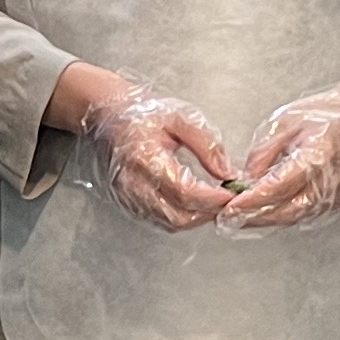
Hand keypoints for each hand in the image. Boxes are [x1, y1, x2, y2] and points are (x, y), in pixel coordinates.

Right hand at [73, 84, 240, 231]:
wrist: (107, 118)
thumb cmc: (143, 114)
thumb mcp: (180, 117)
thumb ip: (206, 145)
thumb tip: (228, 173)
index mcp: (145, 159)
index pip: (184, 191)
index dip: (212, 198)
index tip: (232, 192)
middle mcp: (133, 185)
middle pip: (178, 217)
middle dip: (208, 212)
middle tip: (227, 199)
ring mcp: (129, 199)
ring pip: (170, 224)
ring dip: (197, 217)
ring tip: (213, 200)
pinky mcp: (129, 206)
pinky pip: (160, 222)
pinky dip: (182, 217)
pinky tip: (194, 202)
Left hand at [216, 77, 339, 233]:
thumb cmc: (327, 114)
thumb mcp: (285, 122)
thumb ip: (264, 154)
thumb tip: (245, 181)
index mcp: (317, 158)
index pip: (278, 188)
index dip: (250, 201)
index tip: (227, 208)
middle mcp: (328, 184)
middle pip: (284, 212)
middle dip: (251, 218)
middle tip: (223, 220)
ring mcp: (333, 198)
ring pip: (291, 219)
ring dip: (262, 222)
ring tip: (235, 220)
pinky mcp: (333, 205)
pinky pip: (301, 217)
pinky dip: (278, 218)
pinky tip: (259, 215)